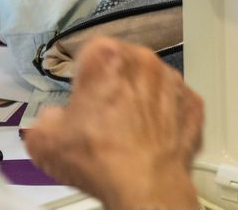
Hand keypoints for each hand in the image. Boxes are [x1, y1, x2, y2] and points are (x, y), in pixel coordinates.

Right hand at [26, 38, 204, 209]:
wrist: (146, 185)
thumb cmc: (100, 159)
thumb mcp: (45, 142)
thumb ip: (44, 119)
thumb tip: (53, 118)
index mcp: (106, 57)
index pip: (90, 52)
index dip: (83, 76)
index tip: (81, 94)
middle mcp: (143, 61)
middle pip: (123, 65)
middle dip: (113, 85)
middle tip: (102, 116)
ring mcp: (173, 81)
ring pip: (152, 82)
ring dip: (141, 99)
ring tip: (127, 131)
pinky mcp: (193, 103)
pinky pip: (175, 103)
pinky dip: (165, 117)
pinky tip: (150, 138)